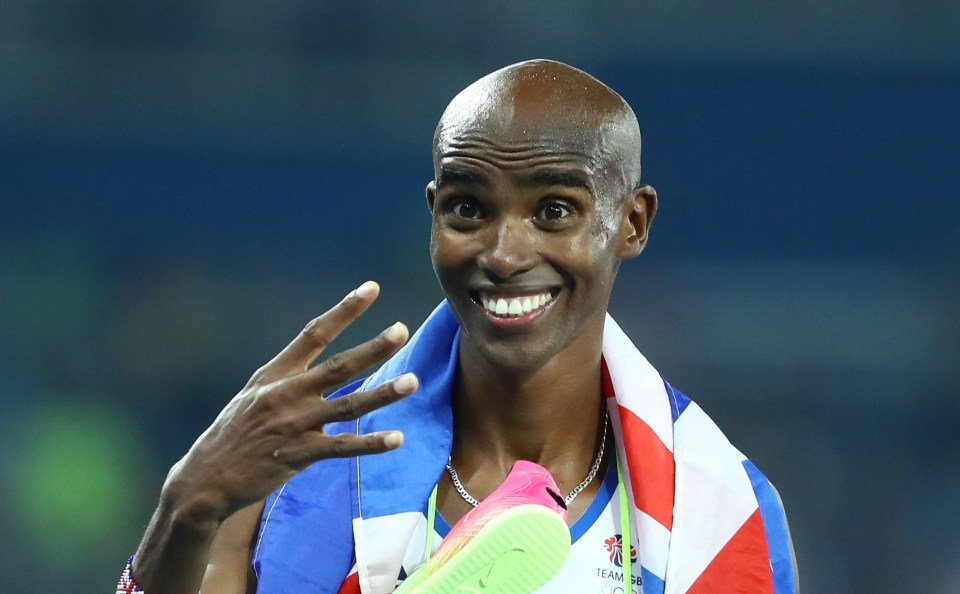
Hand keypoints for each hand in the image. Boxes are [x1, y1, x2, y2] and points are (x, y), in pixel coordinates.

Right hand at [162, 280, 415, 523]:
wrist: (205, 478)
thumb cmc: (235, 432)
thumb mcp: (255, 394)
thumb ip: (290, 377)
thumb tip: (324, 364)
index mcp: (276, 373)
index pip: (315, 333)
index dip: (345, 310)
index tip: (371, 288)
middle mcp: (287, 393)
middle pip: (339, 367)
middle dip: (373, 348)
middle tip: (402, 329)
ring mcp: (293, 424)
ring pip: (347, 406)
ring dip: (383, 394)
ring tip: (412, 381)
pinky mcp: (298, 456)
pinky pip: (342, 447)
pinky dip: (370, 443)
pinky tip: (397, 438)